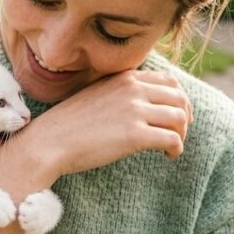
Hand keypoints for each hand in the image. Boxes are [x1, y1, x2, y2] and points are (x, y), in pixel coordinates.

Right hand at [11, 69, 192, 178]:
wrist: (48, 142)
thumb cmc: (68, 124)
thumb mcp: (96, 95)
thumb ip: (120, 92)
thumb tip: (143, 104)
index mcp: (124, 78)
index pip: (169, 81)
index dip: (178, 100)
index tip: (174, 115)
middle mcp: (132, 89)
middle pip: (179, 98)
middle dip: (184, 117)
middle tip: (178, 133)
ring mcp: (134, 111)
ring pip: (179, 118)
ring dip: (181, 135)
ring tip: (171, 147)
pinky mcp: (135, 135)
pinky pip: (172, 139)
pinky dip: (176, 149)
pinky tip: (167, 156)